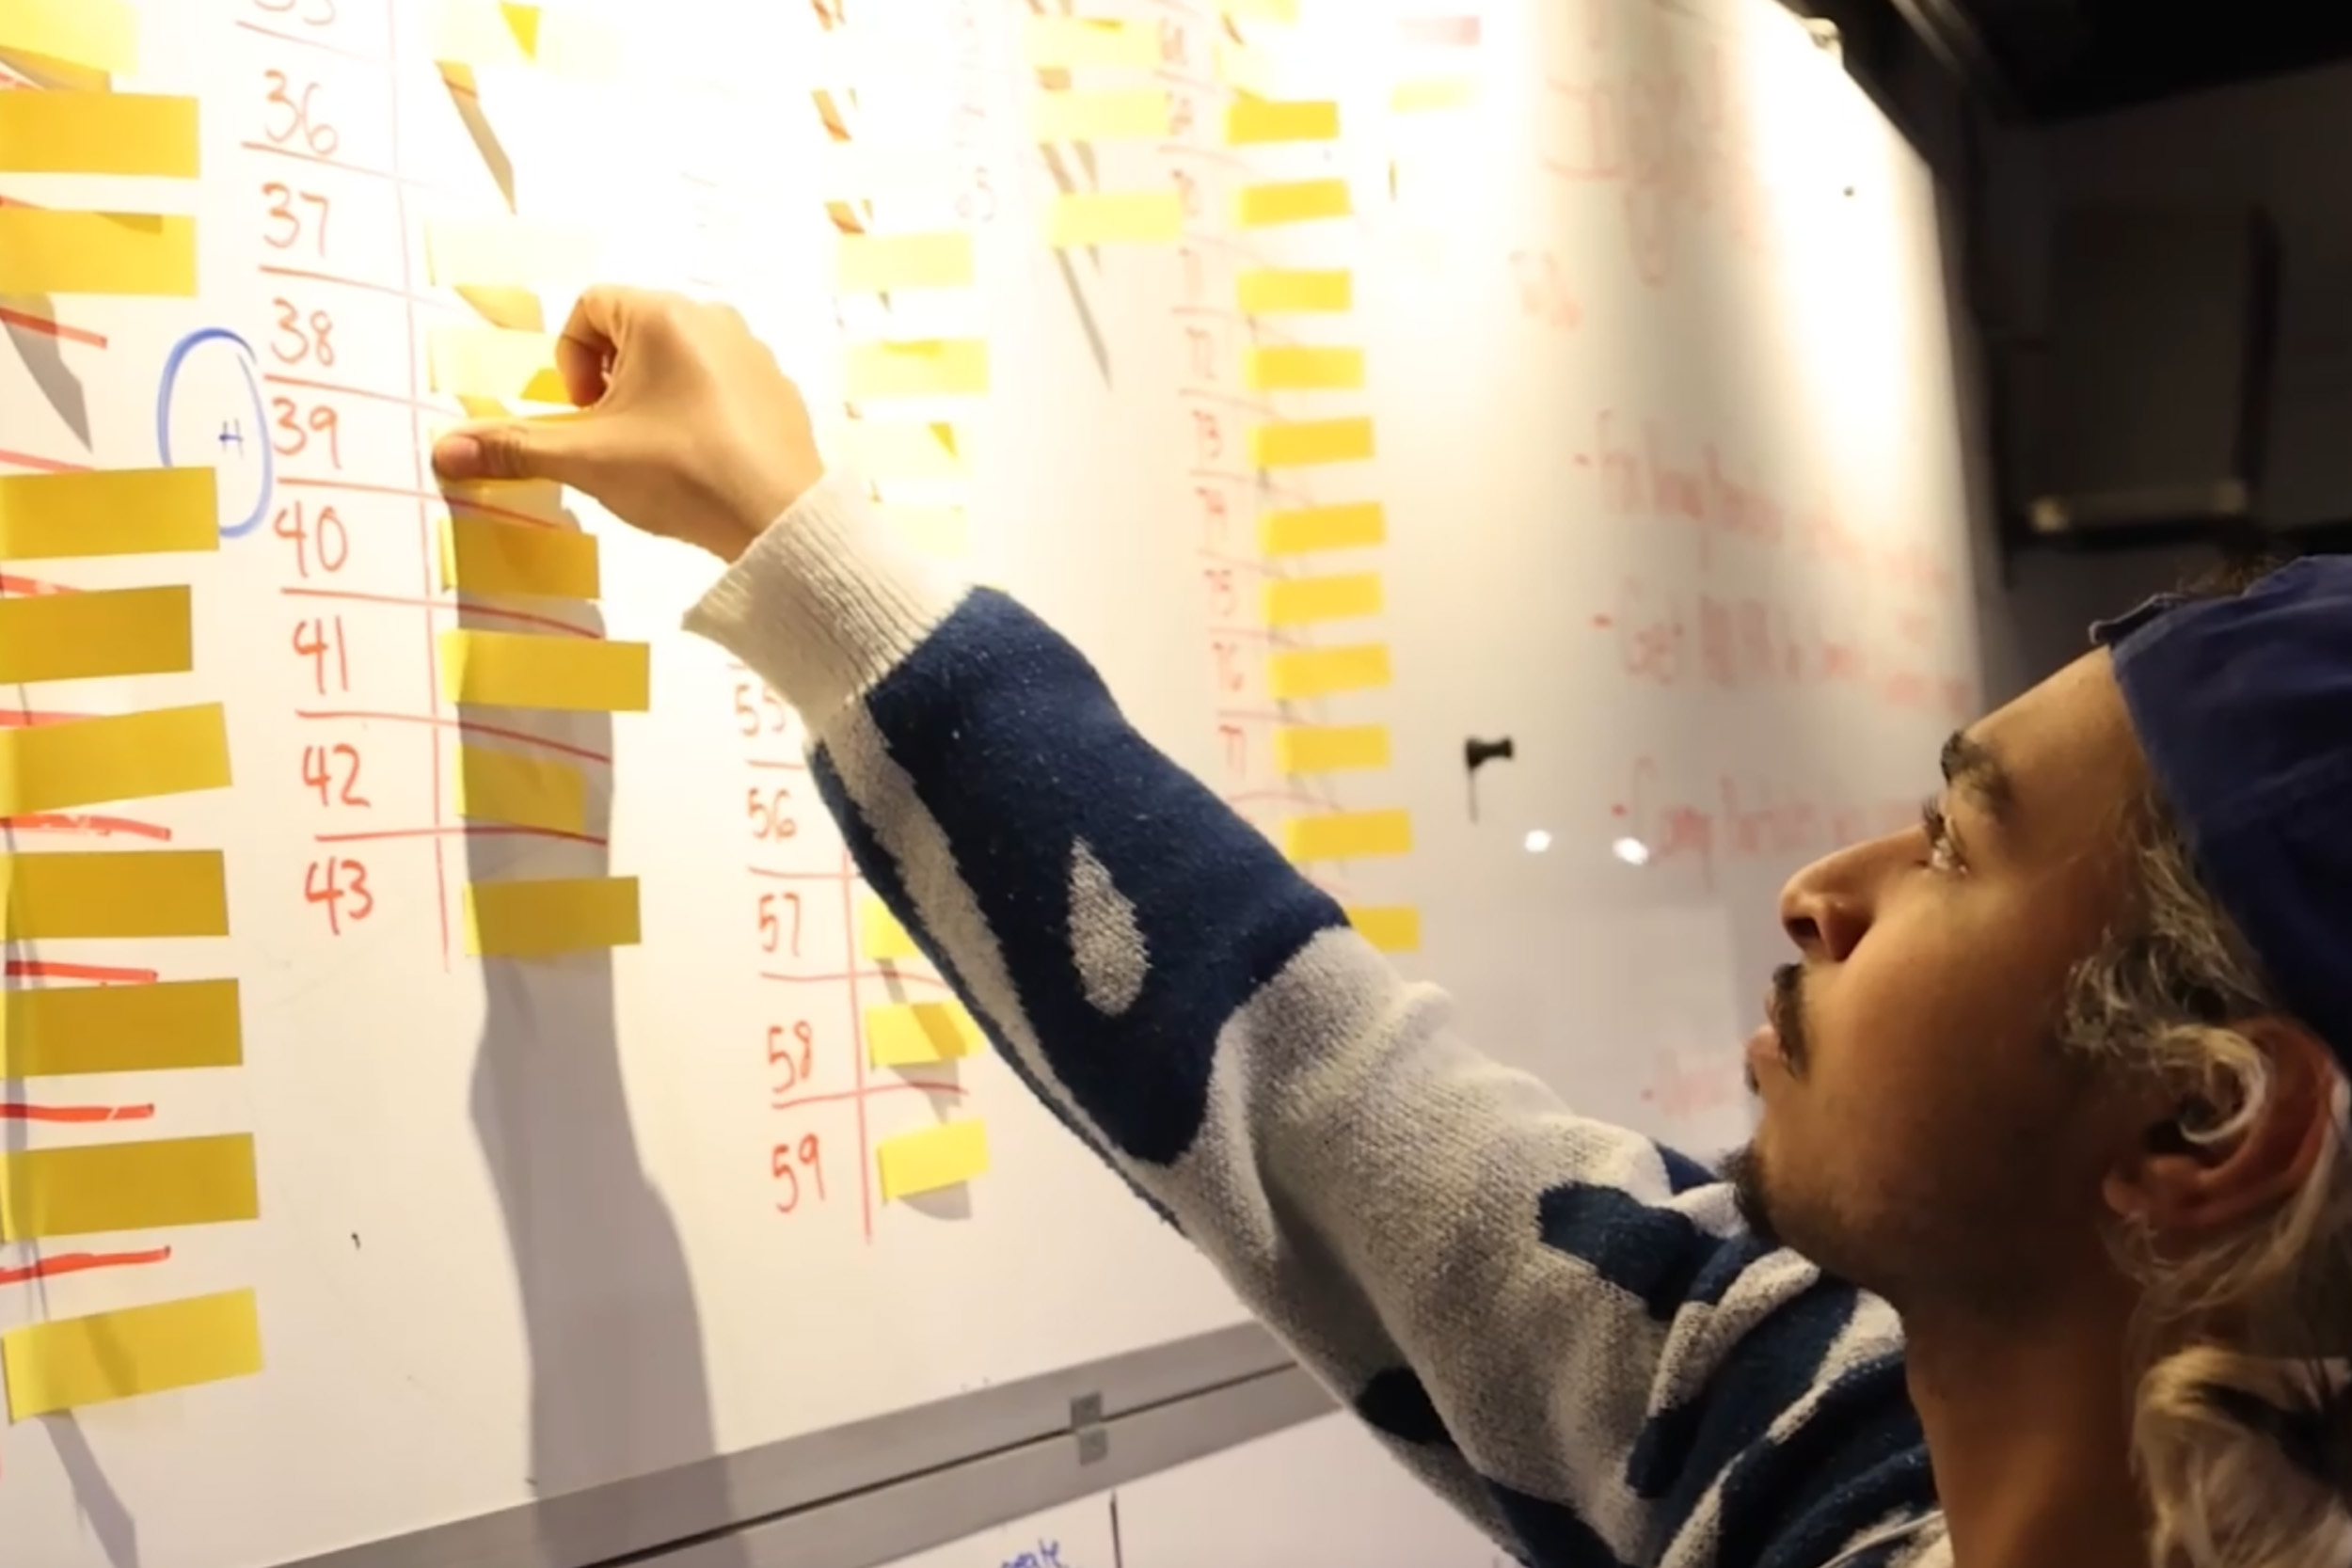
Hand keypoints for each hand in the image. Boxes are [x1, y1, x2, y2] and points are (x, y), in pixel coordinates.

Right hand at [430, 287, 821, 561]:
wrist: (779, 520)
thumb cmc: (681, 473)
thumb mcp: (586, 459)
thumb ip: (515, 448)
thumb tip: (443, 451)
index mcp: (665, 314)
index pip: (590, 305)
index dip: (570, 358)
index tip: (581, 411)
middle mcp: (714, 319)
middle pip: (635, 330)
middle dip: (609, 379)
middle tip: (611, 434)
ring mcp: (754, 355)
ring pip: (680, 359)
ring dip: (651, 397)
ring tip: (652, 452)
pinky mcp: (780, 393)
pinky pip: (722, 387)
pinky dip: (696, 414)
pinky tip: (698, 463)